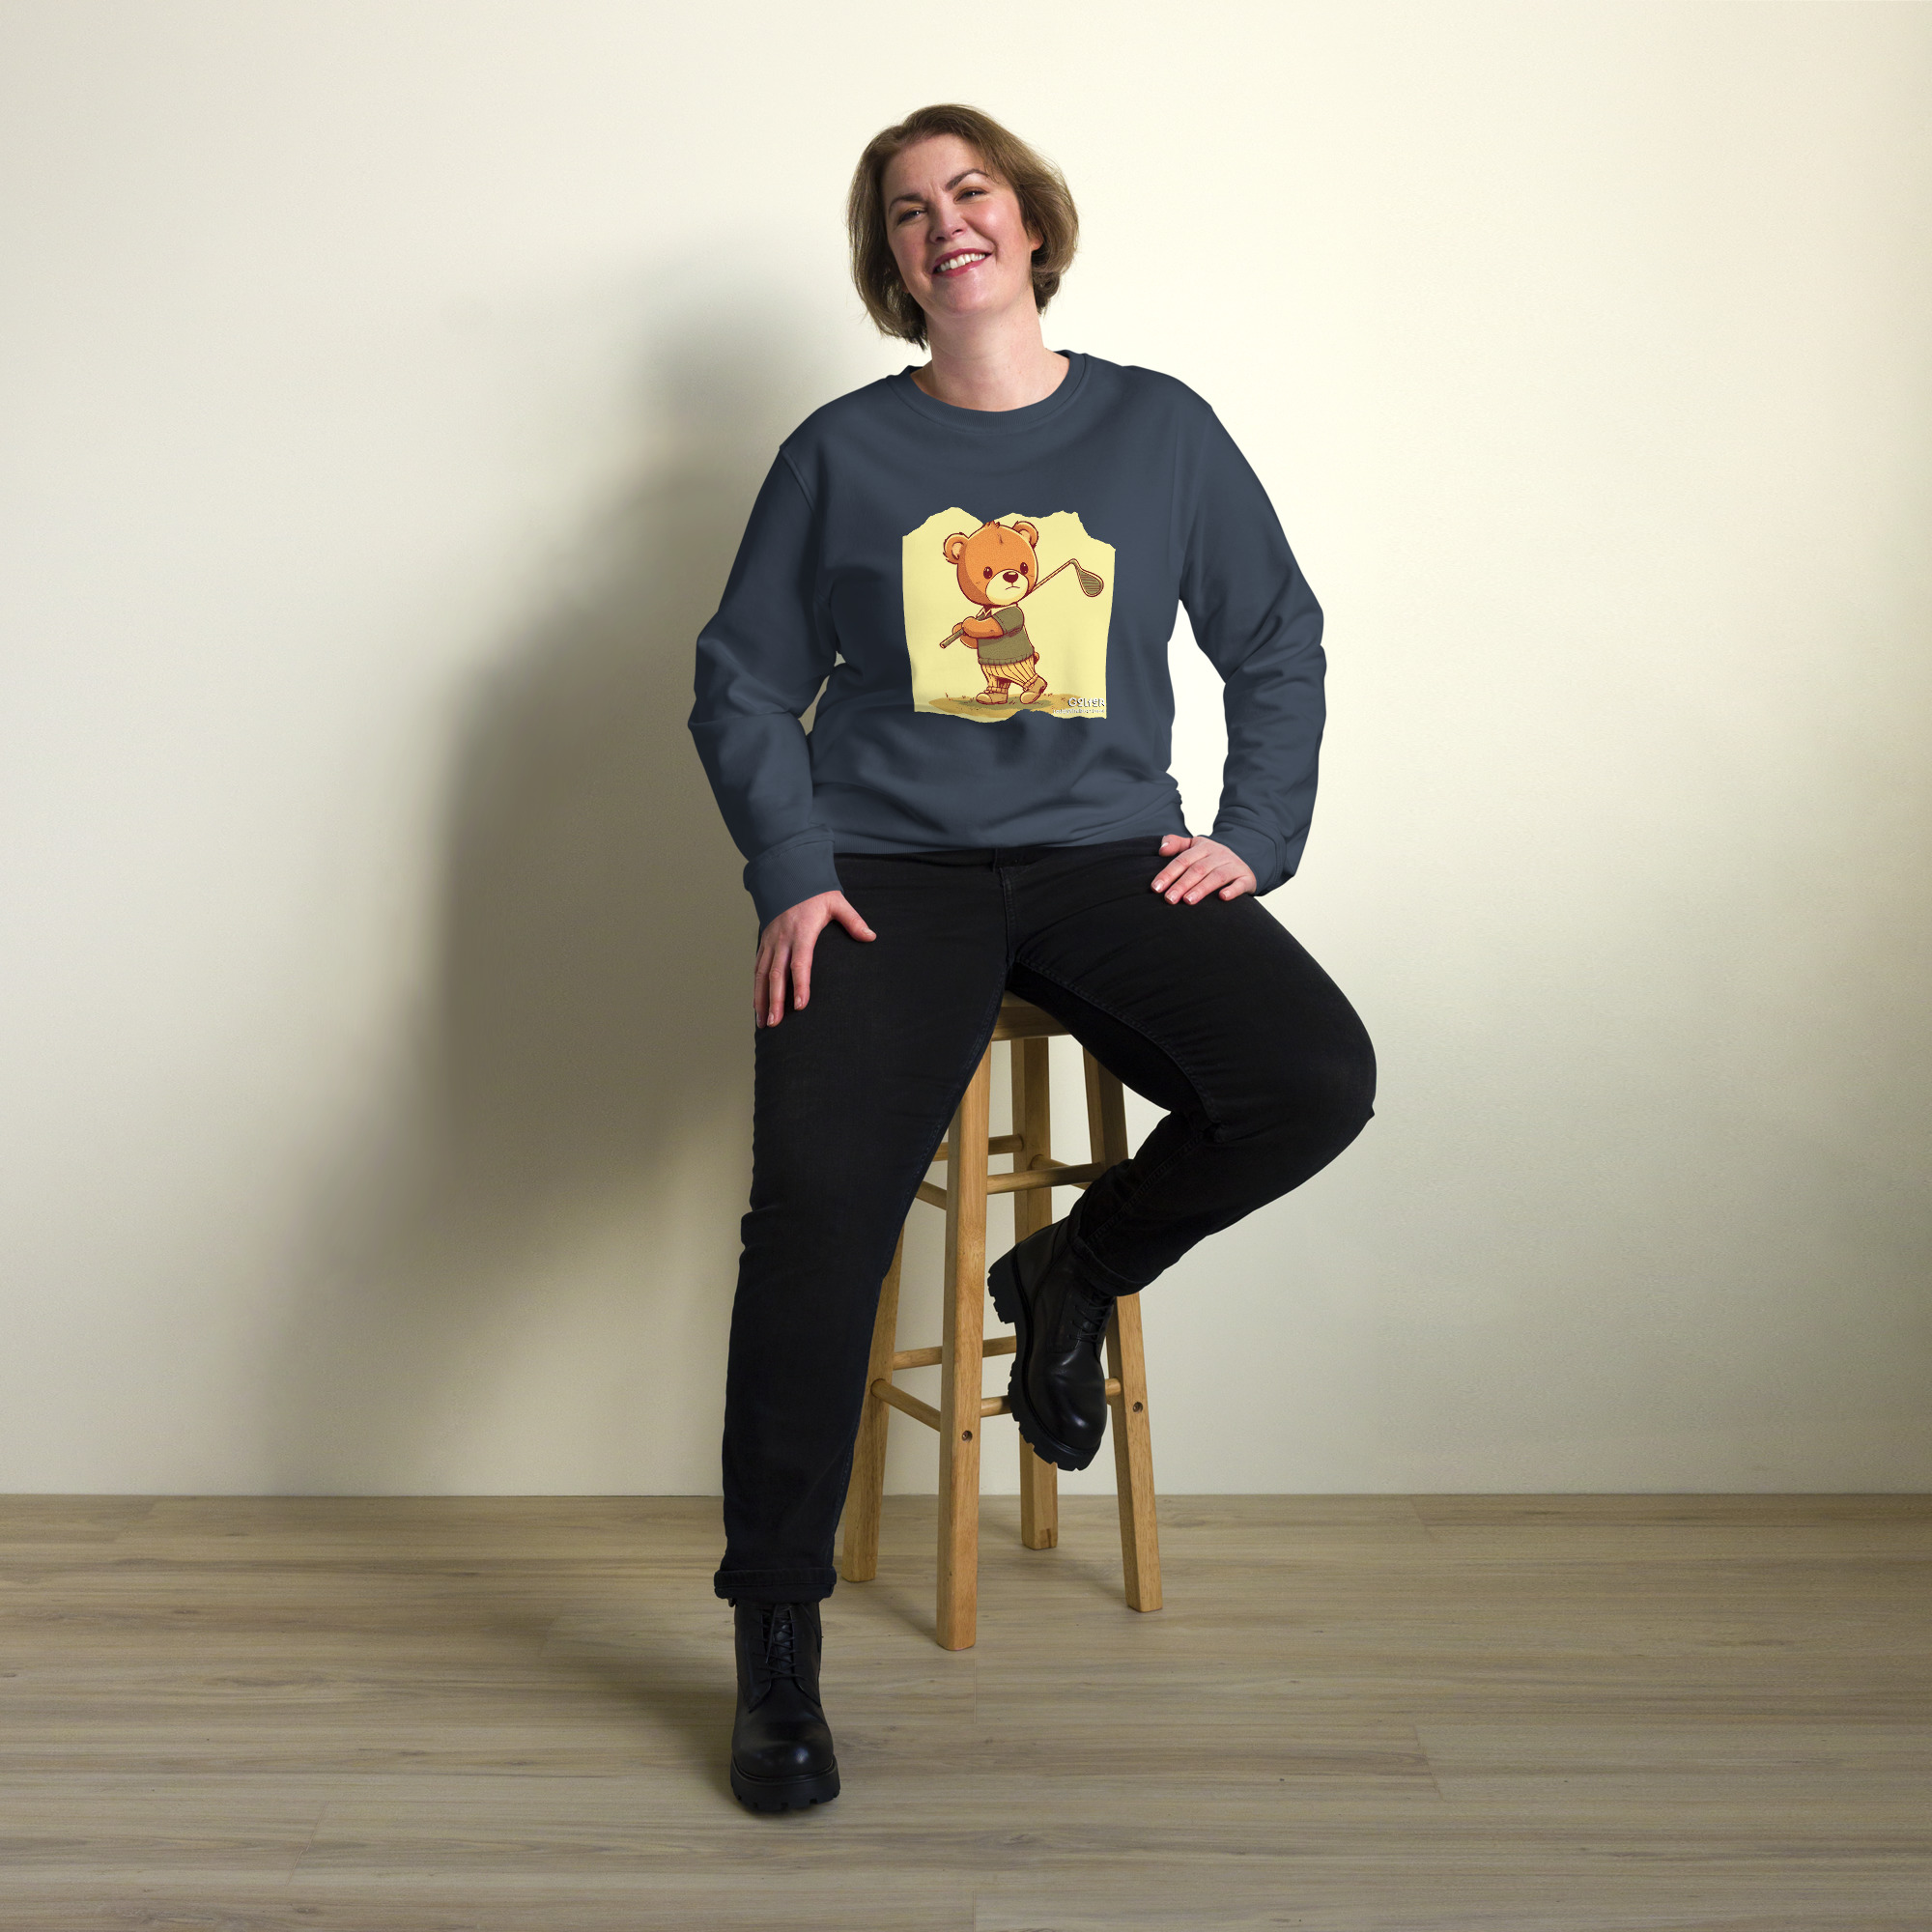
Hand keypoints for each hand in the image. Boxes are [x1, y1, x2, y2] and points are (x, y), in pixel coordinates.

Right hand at [753, 890, 875, 1027]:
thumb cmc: (815, 893)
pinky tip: (757, 1005)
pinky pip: (757, 968)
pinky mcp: (764, 943)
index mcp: (802, 931)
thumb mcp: (837, 902)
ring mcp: (770, 942)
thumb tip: (871, 937)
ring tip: (763, 1022)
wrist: (789, 877)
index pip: (800, 962)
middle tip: (775, 1023)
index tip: (800, 1005)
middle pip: (776, 974)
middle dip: (775, 1000)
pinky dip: (756, 987)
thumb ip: (853, 921)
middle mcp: (782, 939)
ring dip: (761, 999)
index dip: (800, 985)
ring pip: (762, 974)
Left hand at [1150, 833, 1256, 904]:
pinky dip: (1232, 890)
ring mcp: (1233, 866)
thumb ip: (1175, 844)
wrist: (1245, 860)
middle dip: (1182, 884)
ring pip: (1217, 876)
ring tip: (1188, 901)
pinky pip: (1240, 883)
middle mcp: (1219, 854)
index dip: (1168, 873)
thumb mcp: (1194, 846)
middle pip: (1198, 869)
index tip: (1156, 888)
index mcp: (1203, 847)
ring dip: (1202, 888)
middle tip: (1169, 899)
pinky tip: (1223, 897)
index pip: (1183, 860)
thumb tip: (1161, 849)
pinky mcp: (1246, 878)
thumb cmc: (1211, 858)